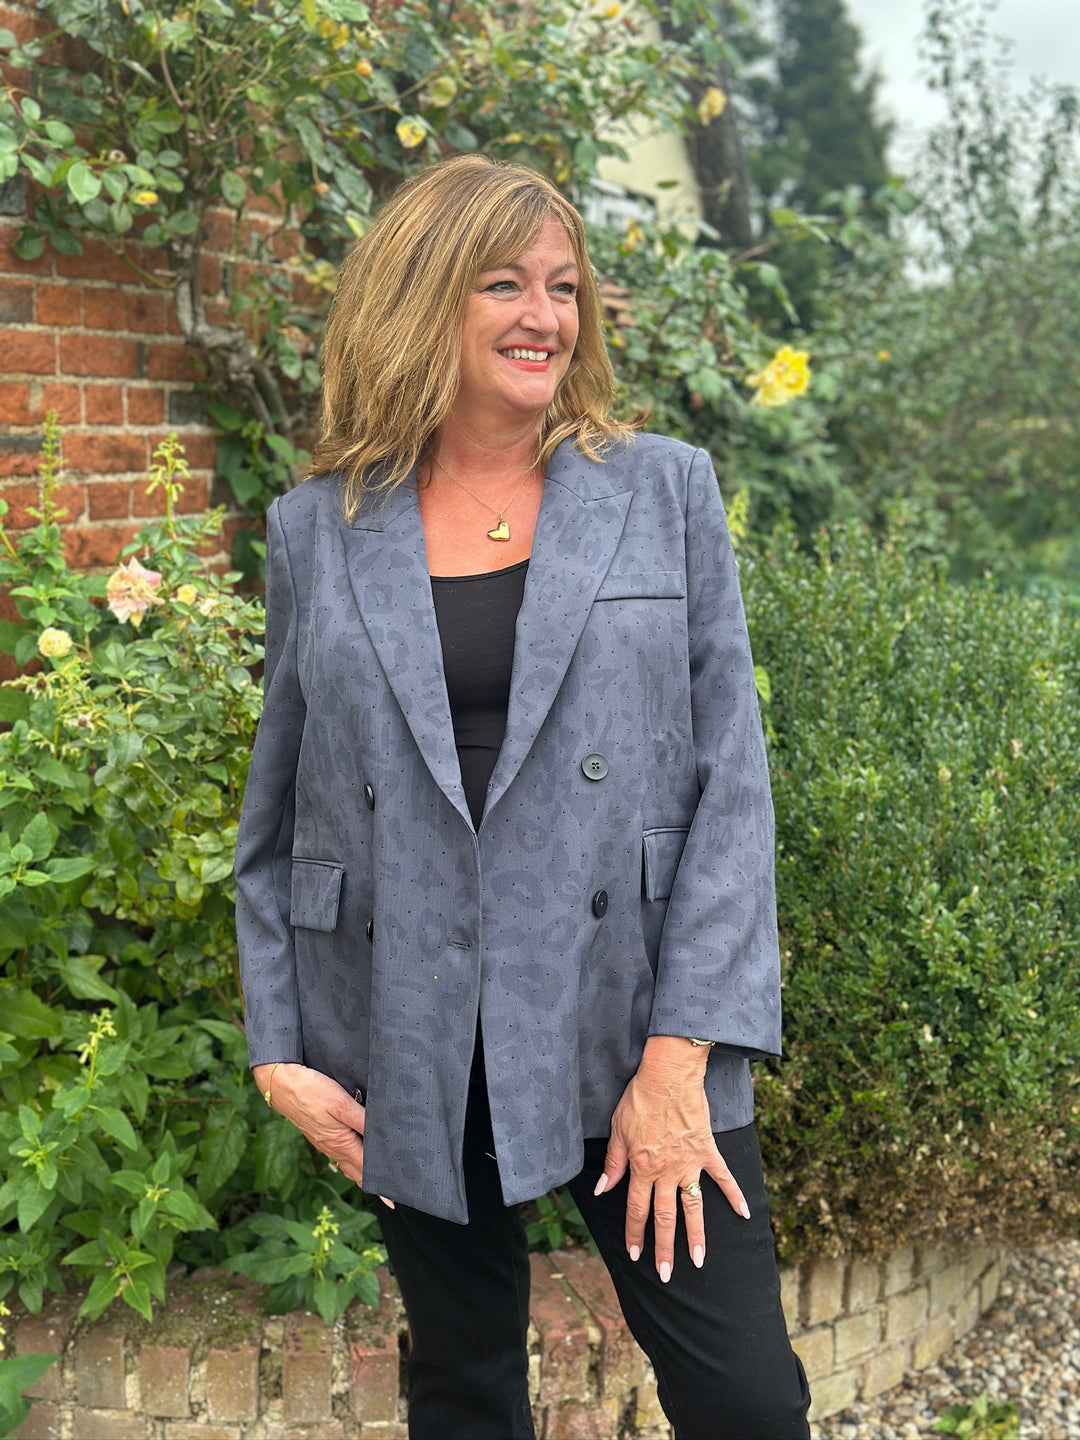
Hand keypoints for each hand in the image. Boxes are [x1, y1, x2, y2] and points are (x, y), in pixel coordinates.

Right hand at [253, 1062, 393, 1205]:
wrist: (281, 1084)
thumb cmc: (311, 1091)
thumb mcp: (340, 1103)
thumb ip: (362, 1119)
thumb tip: (384, 1135)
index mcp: (340, 1144)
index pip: (366, 1170)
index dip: (382, 1183)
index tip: (394, 1200)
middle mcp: (333, 1148)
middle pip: (358, 1172)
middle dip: (374, 1184)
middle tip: (392, 1197)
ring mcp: (326, 1143)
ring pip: (349, 1164)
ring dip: (364, 1173)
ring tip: (379, 1180)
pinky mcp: (321, 1135)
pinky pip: (341, 1154)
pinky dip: (353, 1161)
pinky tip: (358, 1156)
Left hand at [593, 1037, 748, 1280]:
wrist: (668, 1075)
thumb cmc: (639, 1099)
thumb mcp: (617, 1130)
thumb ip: (614, 1163)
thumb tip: (602, 1189)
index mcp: (642, 1167)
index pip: (636, 1209)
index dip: (635, 1234)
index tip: (636, 1255)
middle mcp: (666, 1171)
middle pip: (665, 1217)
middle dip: (664, 1248)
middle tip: (666, 1275)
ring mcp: (689, 1163)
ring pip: (693, 1207)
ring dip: (696, 1235)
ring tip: (699, 1260)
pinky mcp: (707, 1151)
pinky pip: (723, 1177)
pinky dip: (734, 1195)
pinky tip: (744, 1215)